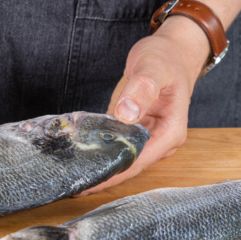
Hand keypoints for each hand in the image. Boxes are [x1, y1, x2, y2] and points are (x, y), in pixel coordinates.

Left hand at [79, 16, 210, 195]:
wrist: (171, 52)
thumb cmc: (165, 58)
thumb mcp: (153, 68)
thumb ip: (141, 89)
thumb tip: (126, 114)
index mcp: (170, 132)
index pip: (138, 161)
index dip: (113, 174)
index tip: (87, 184)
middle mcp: (161, 140)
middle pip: (129, 166)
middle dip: (102, 176)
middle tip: (69, 187)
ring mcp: (147, 137)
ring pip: (121, 158)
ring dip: (98, 166)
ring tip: (69, 177)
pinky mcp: (134, 130)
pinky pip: (116, 144)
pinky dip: (98, 150)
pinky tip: (77, 158)